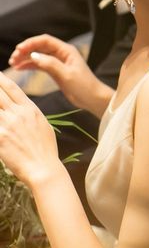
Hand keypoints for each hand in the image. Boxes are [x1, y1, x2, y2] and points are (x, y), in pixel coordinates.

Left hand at [0, 71, 60, 186]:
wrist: (43, 167)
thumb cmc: (45, 149)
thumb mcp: (43, 125)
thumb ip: (30, 115)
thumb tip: (22, 108)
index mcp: (31, 109)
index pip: (12, 89)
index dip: (1, 79)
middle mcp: (18, 114)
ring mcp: (7, 125)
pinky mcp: (0, 137)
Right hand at [9, 34, 112, 115]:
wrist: (92, 98)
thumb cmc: (83, 86)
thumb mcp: (66, 75)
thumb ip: (51, 64)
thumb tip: (34, 56)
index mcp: (67, 50)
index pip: (45, 41)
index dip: (30, 43)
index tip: (18, 50)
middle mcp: (62, 54)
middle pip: (40, 47)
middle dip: (25, 50)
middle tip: (13, 59)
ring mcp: (58, 62)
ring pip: (38, 55)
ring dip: (26, 58)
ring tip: (13, 64)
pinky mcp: (56, 71)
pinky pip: (40, 64)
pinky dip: (30, 65)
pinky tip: (20, 68)